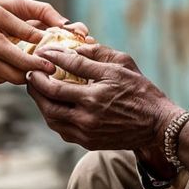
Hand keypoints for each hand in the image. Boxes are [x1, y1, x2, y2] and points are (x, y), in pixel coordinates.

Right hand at [0, 0, 53, 85]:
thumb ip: (21, 26)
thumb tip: (42, 37)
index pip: (26, 64)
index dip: (42, 66)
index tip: (52, 65)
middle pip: (20, 78)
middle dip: (34, 73)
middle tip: (44, 64)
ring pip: (9, 80)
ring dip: (20, 73)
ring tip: (28, 60)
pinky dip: (6, 73)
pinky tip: (9, 60)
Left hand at [25, 41, 173, 152]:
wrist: (157, 125)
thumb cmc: (141, 91)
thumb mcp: (121, 65)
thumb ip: (95, 54)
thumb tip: (71, 47)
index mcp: (95, 96)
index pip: (62, 76)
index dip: (48, 61)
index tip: (40, 52)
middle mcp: (87, 117)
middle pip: (48, 101)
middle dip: (36, 85)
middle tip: (31, 72)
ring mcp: (86, 133)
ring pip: (51, 118)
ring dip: (41, 102)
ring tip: (38, 87)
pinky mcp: (87, 142)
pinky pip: (61, 129)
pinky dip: (53, 115)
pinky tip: (53, 103)